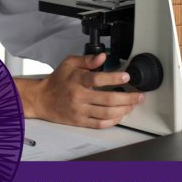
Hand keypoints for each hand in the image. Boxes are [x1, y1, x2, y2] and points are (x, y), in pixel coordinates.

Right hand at [19, 53, 144, 128]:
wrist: (41, 99)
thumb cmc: (57, 80)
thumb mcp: (69, 63)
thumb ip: (87, 59)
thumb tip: (103, 56)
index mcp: (77, 80)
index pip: (97, 79)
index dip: (114, 77)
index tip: (127, 76)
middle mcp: (79, 96)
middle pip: (107, 99)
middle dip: (128, 98)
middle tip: (139, 95)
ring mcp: (79, 110)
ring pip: (106, 113)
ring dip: (124, 109)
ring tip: (133, 105)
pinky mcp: (79, 121)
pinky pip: (99, 124)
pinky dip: (112, 121)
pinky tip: (121, 115)